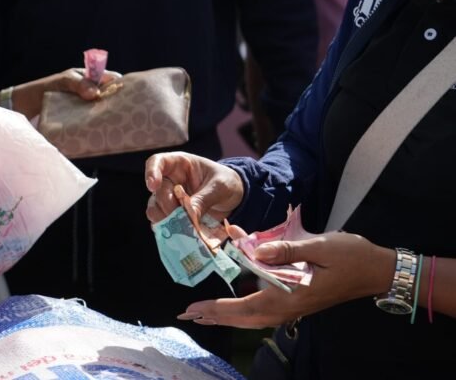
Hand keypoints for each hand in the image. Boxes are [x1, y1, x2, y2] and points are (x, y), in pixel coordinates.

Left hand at [5, 68, 119, 119]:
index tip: (128, 93)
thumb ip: (78, 84)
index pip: (111, 79)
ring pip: (102, 111)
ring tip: (115, 123)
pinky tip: (101, 132)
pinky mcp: (79, 121)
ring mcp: (85, 107)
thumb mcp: (62, 82)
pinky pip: (91, 122)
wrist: (25, 106)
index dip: (120, 85)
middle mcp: (90, 93)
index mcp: (88, 79)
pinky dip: (96, 126)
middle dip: (117, 103)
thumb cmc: (44, 89)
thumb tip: (95, 93)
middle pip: (110, 97)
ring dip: (107, 116)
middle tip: (125, 112)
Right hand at [145, 152, 243, 224]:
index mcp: (180, 164)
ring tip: (183, 227)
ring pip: (155, 208)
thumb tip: (189, 213)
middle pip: (157, 191)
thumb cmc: (227, 182)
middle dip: (167, 205)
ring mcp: (170, 197)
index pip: (157, 162)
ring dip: (165, 219)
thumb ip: (204, 198)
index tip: (153, 186)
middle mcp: (170, 180)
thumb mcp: (220, 186)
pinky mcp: (173, 214)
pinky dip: (169, 229)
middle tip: (182, 216)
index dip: (151, 172)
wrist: (235, 197)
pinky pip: (163, 222)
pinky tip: (180, 234)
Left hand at [177, 232, 393, 327]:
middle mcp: (290, 306)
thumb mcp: (318, 246)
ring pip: (253, 316)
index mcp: (292, 295)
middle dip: (214, 316)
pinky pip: (263, 309)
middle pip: (245, 317)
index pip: (246, 306)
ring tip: (202, 314)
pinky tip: (231, 305)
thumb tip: (256, 250)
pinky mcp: (297, 301)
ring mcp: (294, 306)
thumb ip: (286, 249)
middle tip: (187, 314)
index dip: (218, 308)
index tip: (194, 309)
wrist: (376, 269)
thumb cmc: (349, 256)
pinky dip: (242, 309)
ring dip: (226, 315)